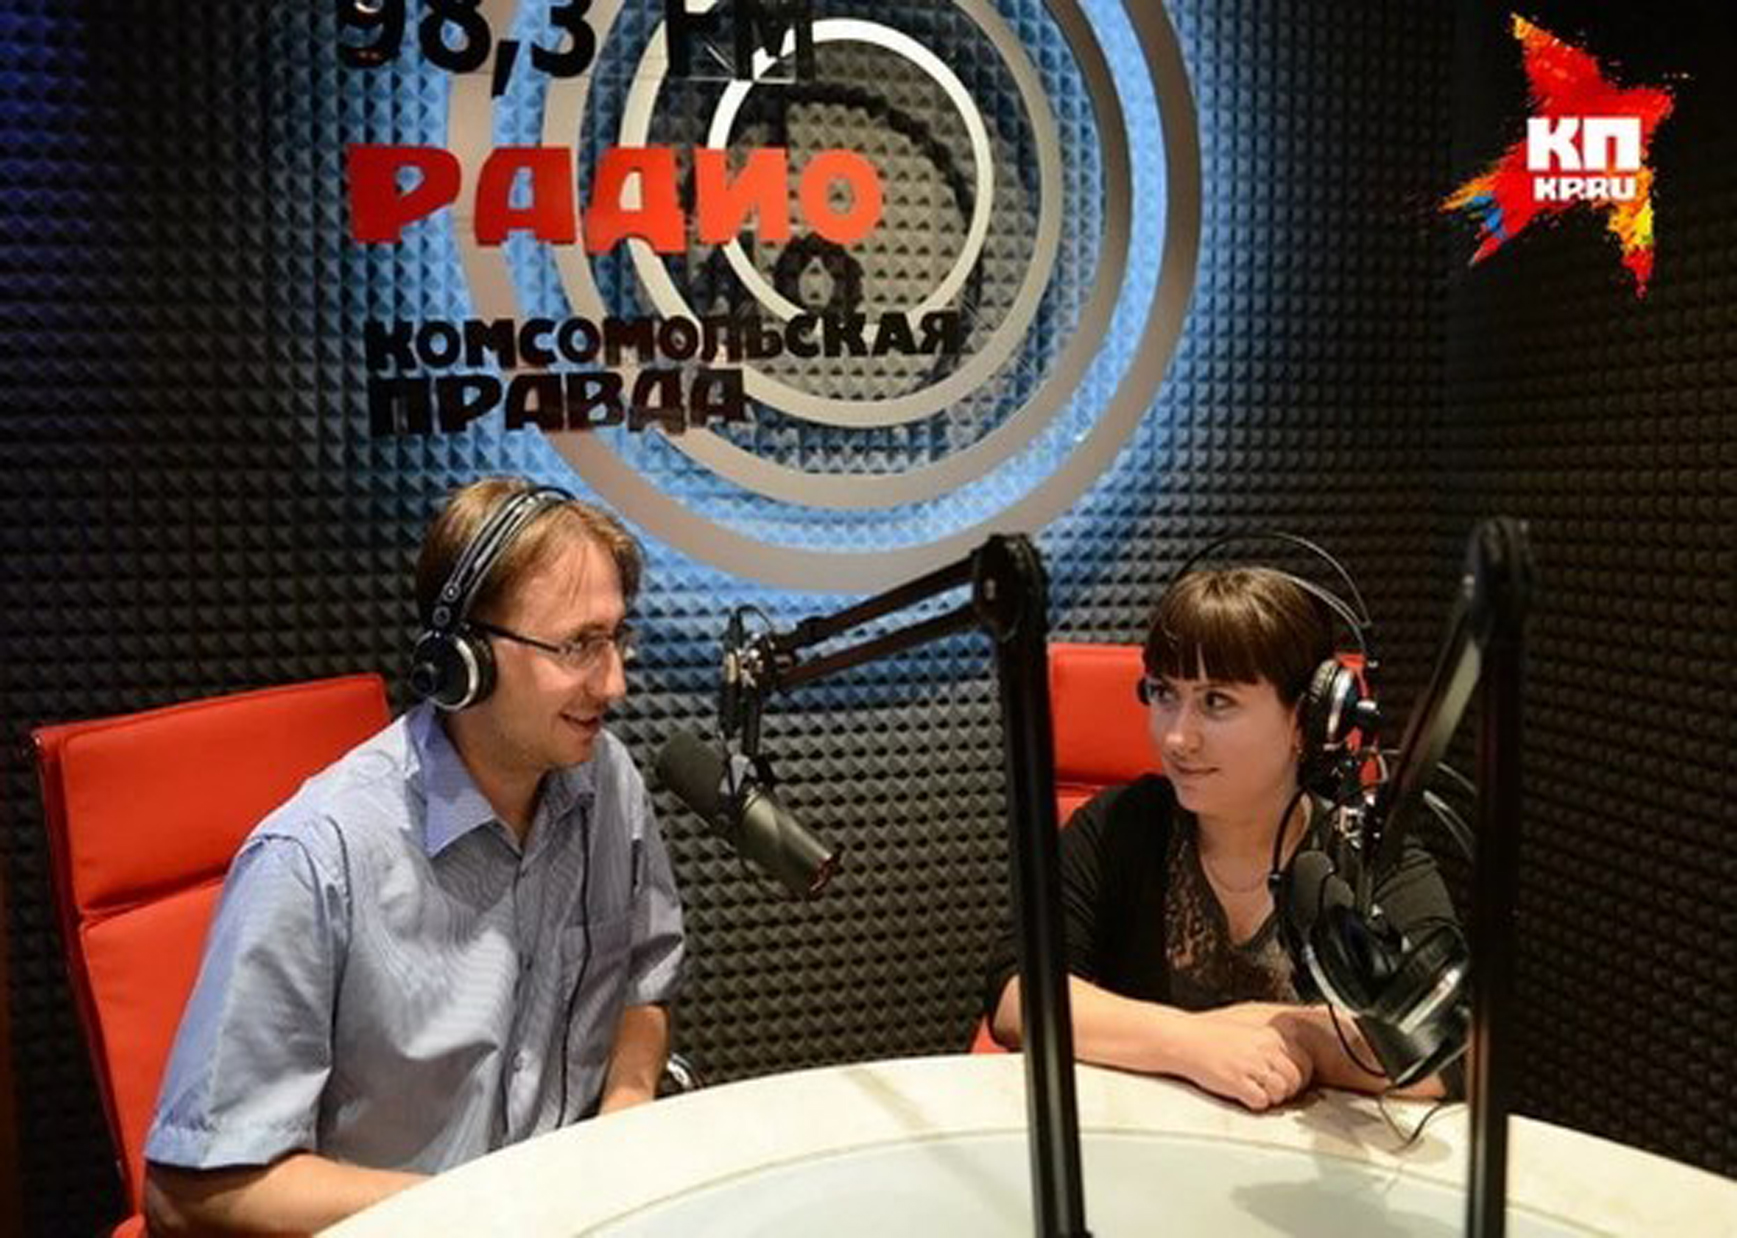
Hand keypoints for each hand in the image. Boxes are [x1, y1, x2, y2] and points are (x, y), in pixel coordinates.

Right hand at [1175, 1009, 1312, 1110]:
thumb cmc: (1211, 1038)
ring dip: (1271, 1098)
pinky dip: (1255, 1103)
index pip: (1304, 1062)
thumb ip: (1272, 1047)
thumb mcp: (1249, 1033)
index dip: (1299, 1077)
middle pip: (1296, 1081)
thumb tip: (1294, 1067)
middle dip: (1287, 1090)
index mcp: (1270, 1036)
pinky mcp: (1237, 1082)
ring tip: (1256, 1092)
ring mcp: (1251, 1066)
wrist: (1183, 1040)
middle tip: (1271, 1090)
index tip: (1288, 1081)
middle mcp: (1264, 1049)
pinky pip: (1261, 1102)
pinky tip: (1244, 1095)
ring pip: (1281, 1093)